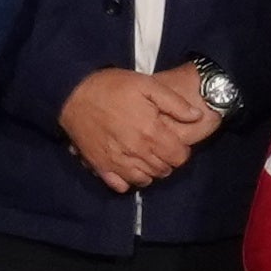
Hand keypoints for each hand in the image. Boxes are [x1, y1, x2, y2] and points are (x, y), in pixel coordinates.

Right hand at [58, 67, 216, 196]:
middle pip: (163, 170)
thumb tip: (196, 116)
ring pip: (144, 180)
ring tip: (146, 157)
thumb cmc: (112, 86)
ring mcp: (118, 162)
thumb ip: (174, 103)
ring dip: (150, 171)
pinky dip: (128, 180)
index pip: (179, 157)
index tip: (176, 141)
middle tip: (161, 147)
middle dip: (167, 160)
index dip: (182, 150)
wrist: (74, 93)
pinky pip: (121, 185)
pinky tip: (129, 167)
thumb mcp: (147, 85)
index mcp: (151, 132)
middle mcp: (137, 152)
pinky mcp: (101, 166)